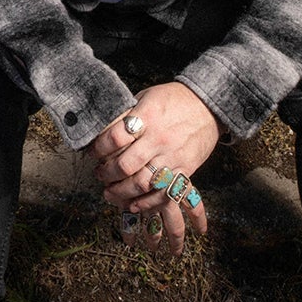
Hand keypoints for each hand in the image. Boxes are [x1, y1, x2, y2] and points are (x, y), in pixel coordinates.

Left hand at [88, 83, 217, 250]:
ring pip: (142, 183)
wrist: (209, 106)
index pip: (115, 137)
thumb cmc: (174, 99)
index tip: (92, 152)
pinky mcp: (186, 169)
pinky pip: (164, 193)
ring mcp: (174, 156)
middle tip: (99, 174)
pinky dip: (147, 203)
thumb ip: (127, 114)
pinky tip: (133, 204)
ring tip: (109, 192)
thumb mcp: (147, 96)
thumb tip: (101, 129)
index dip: (98, 148)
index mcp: (148, 116)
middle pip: (126, 165)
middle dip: (107, 173)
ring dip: (121, 192)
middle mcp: (160, 138)